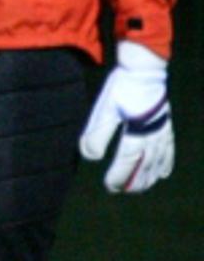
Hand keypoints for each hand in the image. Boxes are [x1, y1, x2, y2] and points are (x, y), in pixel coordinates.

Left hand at [78, 41, 173, 192]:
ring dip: (149, 176)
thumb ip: (96, 136)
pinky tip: (163, 173)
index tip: (111, 186)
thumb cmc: (121, 89)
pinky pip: (169, 149)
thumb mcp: (103, 111)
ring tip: (141, 187)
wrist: (144, 70)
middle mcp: (153, 135)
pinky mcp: (166, 124)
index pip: (127, 162)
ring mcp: (162, 130)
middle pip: (145, 165)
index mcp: (136, 133)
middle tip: (123, 191)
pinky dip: (166, 163)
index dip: (120, 177)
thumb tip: (91, 157)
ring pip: (157, 160)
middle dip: (134, 180)